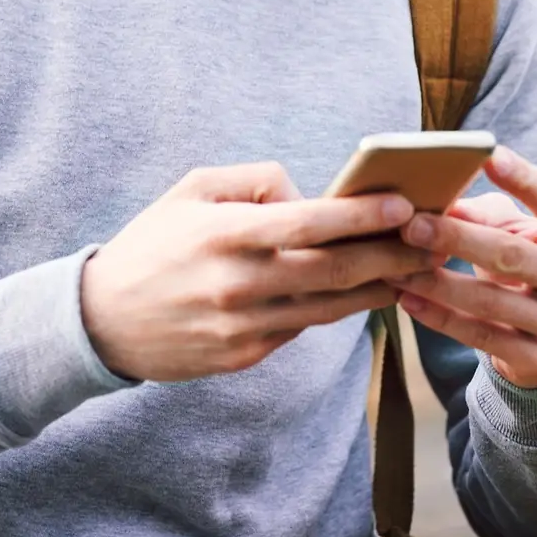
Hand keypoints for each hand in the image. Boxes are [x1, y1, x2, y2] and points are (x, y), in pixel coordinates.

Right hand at [81, 163, 435, 381]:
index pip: (306, 223)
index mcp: (224, 233)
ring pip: (329, 308)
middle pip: (332, 271)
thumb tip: (305, 195)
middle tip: (433, 240)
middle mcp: (238, 283)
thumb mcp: (192, 189)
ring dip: (378, 288)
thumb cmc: (153, 241)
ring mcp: (244, 327)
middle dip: (389, 254)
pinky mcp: (245, 357)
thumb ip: (252, 180)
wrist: (103, 319)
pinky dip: (336, 310)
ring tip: (415, 268)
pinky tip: (365, 293)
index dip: (359, 216)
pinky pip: (302, 328)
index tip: (404, 206)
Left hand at [394, 147, 536, 389]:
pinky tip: (407, 297)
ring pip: (493, 301)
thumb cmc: (526, 256)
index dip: (524, 179)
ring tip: (396, 264)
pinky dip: (440, 317)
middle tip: (411, 224)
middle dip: (457, 239)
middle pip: (515, 255)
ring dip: (437, 282)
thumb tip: (436, 200)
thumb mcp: (517, 229)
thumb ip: (484, 212)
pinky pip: (483, 337)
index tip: (489, 155)